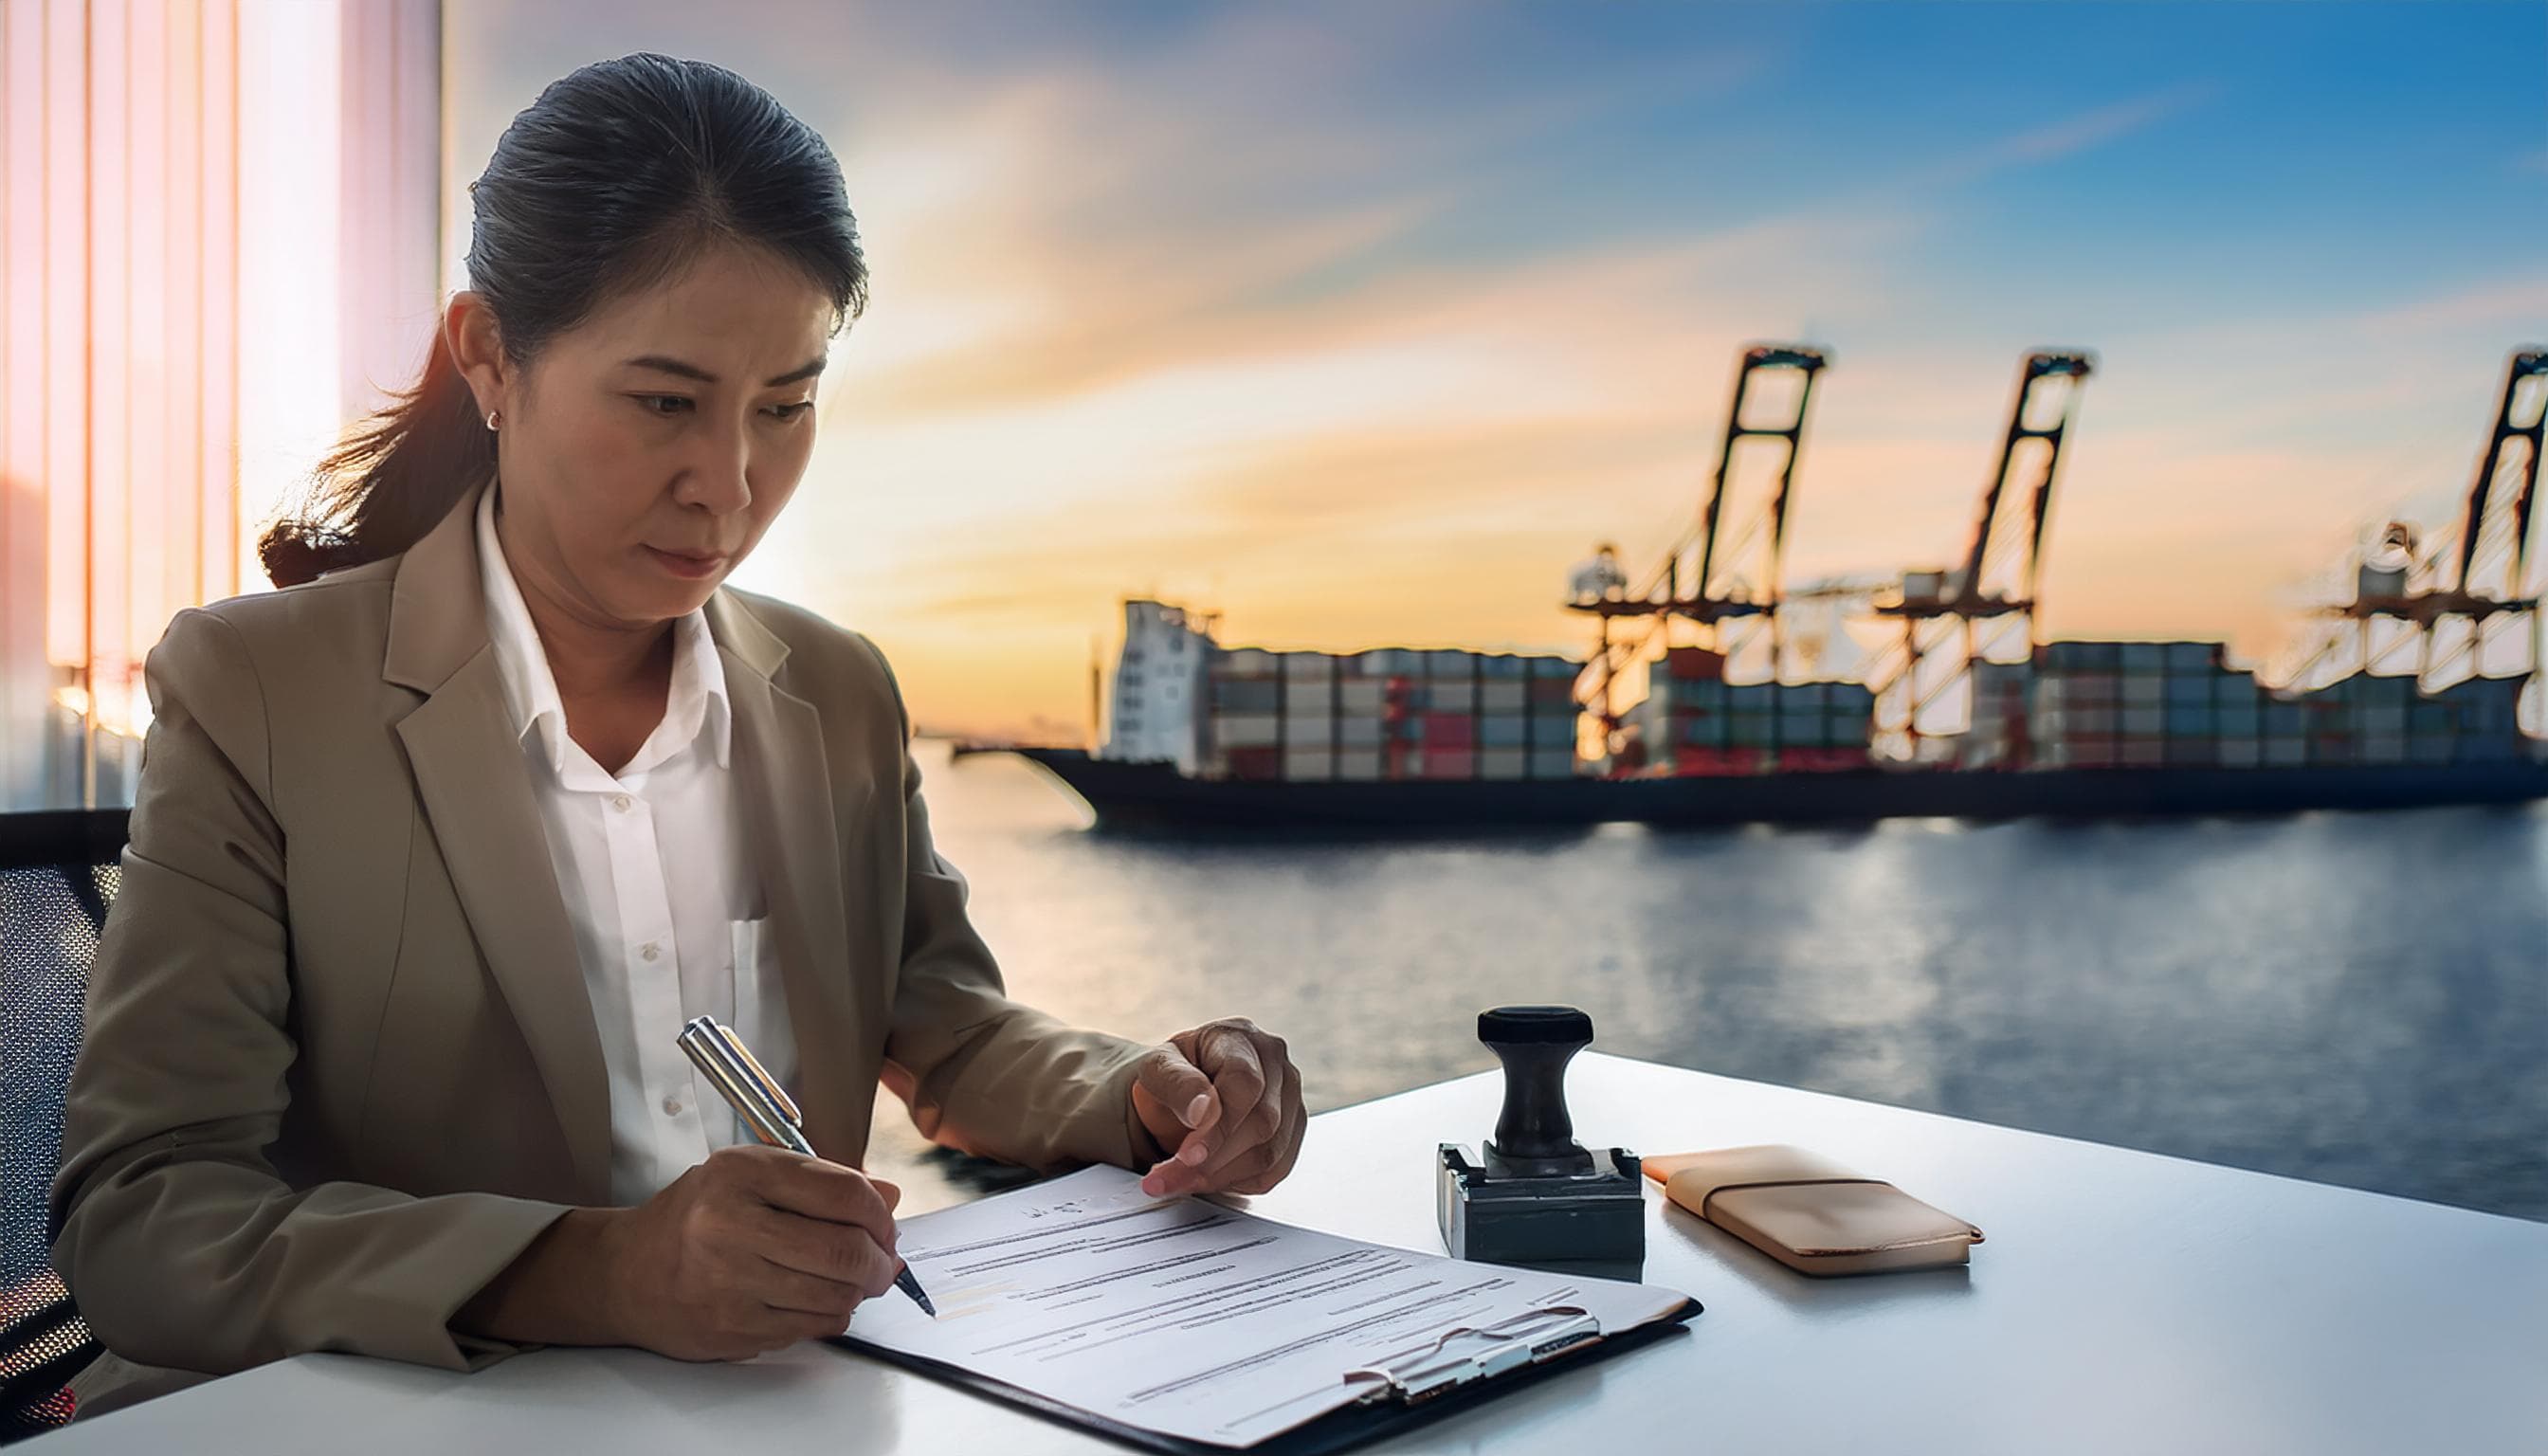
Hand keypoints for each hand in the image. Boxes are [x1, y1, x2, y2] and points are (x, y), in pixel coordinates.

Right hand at [600, 1143, 906, 1360]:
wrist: (625, 1273)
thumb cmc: (694, 1218)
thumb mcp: (750, 1176)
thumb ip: (821, 1182)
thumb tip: (889, 1198)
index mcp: (740, 1174)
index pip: (843, 1192)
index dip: (879, 1213)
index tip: (885, 1224)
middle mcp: (731, 1225)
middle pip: (845, 1250)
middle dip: (880, 1260)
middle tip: (883, 1261)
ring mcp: (730, 1283)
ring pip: (835, 1295)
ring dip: (859, 1291)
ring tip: (852, 1281)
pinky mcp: (732, 1328)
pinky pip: (811, 1327)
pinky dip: (830, 1316)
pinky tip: (817, 1300)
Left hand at [1130, 1017, 1305, 1198]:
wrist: (1185, 1093)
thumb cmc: (1173, 1075)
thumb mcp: (1158, 1069)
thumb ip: (1177, 1084)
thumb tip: (1203, 1112)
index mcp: (1242, 1039)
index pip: (1245, 1083)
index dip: (1219, 1125)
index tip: (1187, 1154)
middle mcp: (1277, 1065)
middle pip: (1263, 1122)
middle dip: (1214, 1159)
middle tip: (1171, 1176)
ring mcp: (1291, 1100)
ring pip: (1271, 1152)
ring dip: (1221, 1176)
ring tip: (1180, 1180)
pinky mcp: (1293, 1133)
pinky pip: (1276, 1170)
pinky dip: (1238, 1182)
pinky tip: (1208, 1178)